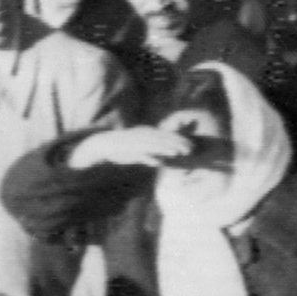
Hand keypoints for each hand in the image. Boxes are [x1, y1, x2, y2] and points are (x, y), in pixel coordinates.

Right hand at [73, 126, 196, 170]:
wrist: (105, 144)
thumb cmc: (124, 147)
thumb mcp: (139, 148)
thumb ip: (150, 153)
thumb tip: (160, 161)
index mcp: (148, 133)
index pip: (167, 136)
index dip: (180, 140)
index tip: (192, 145)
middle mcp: (145, 135)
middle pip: (165, 139)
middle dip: (178, 143)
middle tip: (191, 149)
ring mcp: (138, 142)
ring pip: (156, 145)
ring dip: (167, 149)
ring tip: (179, 153)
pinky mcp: (130, 150)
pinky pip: (142, 153)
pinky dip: (150, 157)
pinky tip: (158, 162)